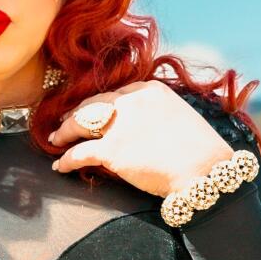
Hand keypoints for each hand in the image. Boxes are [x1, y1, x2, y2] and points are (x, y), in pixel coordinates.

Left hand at [46, 80, 232, 197]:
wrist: (205, 170)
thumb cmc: (200, 150)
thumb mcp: (179, 116)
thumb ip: (155, 114)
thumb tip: (140, 127)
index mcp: (149, 89)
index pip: (114, 94)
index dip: (97, 103)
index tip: (88, 111)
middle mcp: (131, 101)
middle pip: (93, 104)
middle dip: (75, 114)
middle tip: (64, 123)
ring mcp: (119, 124)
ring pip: (79, 123)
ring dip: (64, 132)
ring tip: (55, 140)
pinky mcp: (111, 150)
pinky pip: (79, 153)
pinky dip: (66, 159)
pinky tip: (60, 166)